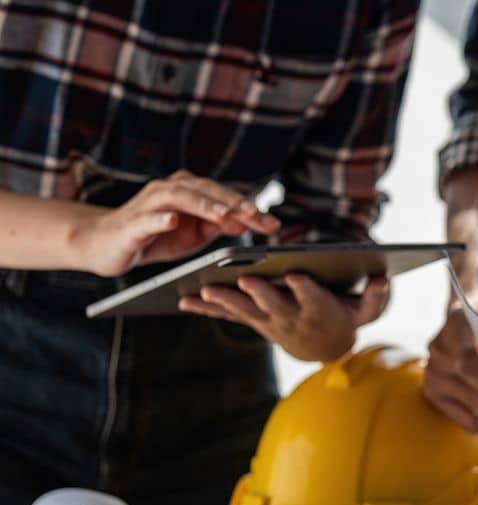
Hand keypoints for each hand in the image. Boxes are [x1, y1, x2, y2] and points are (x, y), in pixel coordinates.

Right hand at [69, 170, 278, 276]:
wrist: (108, 245)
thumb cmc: (155, 237)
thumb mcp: (196, 235)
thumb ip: (220, 226)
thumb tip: (248, 222)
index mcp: (190, 193)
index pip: (224, 196)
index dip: (249, 209)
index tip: (273, 224)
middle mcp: (170, 191)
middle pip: (206, 190)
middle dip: (233, 202)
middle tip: (255, 215)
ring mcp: (149, 204)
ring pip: (179, 197)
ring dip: (202, 204)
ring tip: (223, 213)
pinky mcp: (131, 222)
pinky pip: (146, 218)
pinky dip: (159, 218)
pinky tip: (172, 220)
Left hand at [180, 273, 388, 361]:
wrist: (323, 347)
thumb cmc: (346, 317)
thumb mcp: (367, 311)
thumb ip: (376, 296)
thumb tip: (383, 278)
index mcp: (320, 310)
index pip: (313, 298)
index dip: (305, 288)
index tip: (296, 275)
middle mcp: (291, 317)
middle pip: (274, 304)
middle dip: (260, 292)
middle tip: (246, 278)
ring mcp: (269, 321)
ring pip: (245, 310)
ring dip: (225, 300)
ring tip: (204, 289)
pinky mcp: (253, 320)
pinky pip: (227, 315)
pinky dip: (206, 309)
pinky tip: (183, 300)